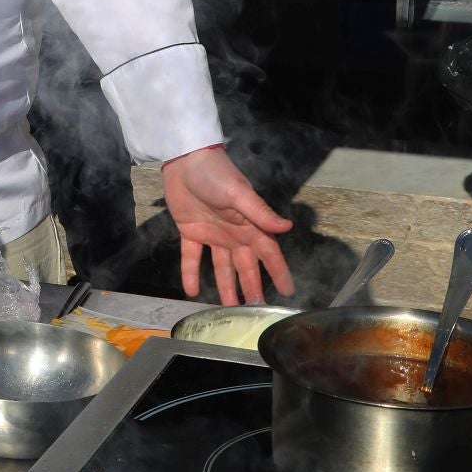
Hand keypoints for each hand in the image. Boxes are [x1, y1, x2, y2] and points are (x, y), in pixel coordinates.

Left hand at [162, 146, 294, 305]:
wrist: (184, 160)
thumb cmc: (216, 174)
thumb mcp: (239, 193)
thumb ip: (260, 212)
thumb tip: (287, 227)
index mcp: (250, 225)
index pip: (269, 254)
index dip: (278, 273)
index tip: (288, 293)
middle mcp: (234, 233)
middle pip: (246, 266)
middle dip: (252, 287)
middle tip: (255, 310)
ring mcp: (213, 234)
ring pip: (221, 267)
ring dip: (225, 286)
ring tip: (227, 308)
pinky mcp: (191, 231)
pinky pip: (192, 257)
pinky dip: (191, 273)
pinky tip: (191, 291)